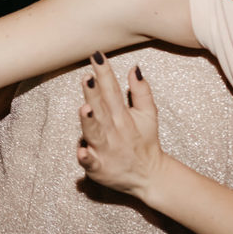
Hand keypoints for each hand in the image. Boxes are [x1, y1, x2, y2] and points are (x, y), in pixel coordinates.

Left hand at [77, 52, 167, 199]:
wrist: (150, 177)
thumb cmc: (144, 141)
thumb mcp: (148, 115)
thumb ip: (141, 91)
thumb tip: (134, 67)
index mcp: (122, 115)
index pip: (113, 90)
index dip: (105, 74)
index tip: (97, 56)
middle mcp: (113, 130)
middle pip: (101, 109)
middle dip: (94, 94)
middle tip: (88, 78)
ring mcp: (105, 149)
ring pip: (94, 132)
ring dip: (90, 121)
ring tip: (85, 108)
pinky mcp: (99, 167)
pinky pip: (91, 162)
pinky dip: (86, 157)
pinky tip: (81, 151)